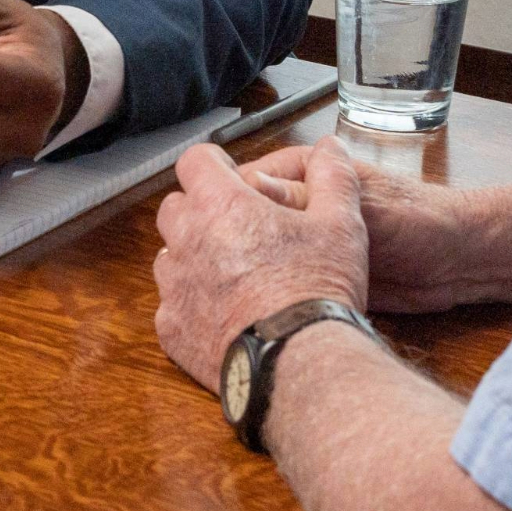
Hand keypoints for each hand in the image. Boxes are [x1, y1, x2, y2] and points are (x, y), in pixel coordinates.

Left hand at [154, 140, 372, 394]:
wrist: (301, 363)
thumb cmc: (318, 288)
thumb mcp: (341, 223)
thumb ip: (334, 177)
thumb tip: (332, 148)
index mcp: (219, 204)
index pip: (195, 161)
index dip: (215, 165)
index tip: (233, 178)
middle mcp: (185, 240)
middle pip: (176, 208)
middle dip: (200, 211)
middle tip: (240, 229)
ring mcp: (173, 287)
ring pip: (170, 258)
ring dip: (194, 258)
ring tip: (236, 275)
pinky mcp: (171, 329)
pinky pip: (172, 306)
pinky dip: (193, 306)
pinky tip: (227, 315)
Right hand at [208, 143, 485, 314]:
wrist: (456, 264)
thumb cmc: (417, 221)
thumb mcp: (357, 206)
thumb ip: (305, 198)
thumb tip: (249, 186)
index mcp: (299, 172)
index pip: (242, 184)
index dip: (223, 208)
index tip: (208, 233)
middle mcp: (293, 206)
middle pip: (241, 224)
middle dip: (227, 247)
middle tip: (214, 273)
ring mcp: (299, 244)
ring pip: (254, 258)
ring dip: (242, 276)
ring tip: (226, 296)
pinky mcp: (310, 277)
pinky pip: (276, 283)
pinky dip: (264, 297)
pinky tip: (250, 311)